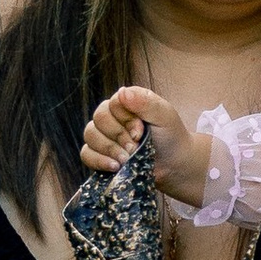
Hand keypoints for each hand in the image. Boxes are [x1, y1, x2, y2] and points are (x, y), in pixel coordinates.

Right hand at [81, 82, 214, 206]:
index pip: (111, 105)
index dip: (124, 120)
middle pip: (98, 120)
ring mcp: (104, 136)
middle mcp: (111, 116)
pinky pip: (86, 154)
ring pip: (90, 136)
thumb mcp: (164, 115)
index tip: (141, 132)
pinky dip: (98, 161)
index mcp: (125, 102)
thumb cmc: (170, 136)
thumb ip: (145, 102)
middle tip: (135, 147)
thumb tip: (122, 92)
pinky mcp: (100, 155)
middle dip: (118, 136)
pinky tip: (114, 167)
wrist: (174, 164)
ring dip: (109, 149)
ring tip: (127, 159)